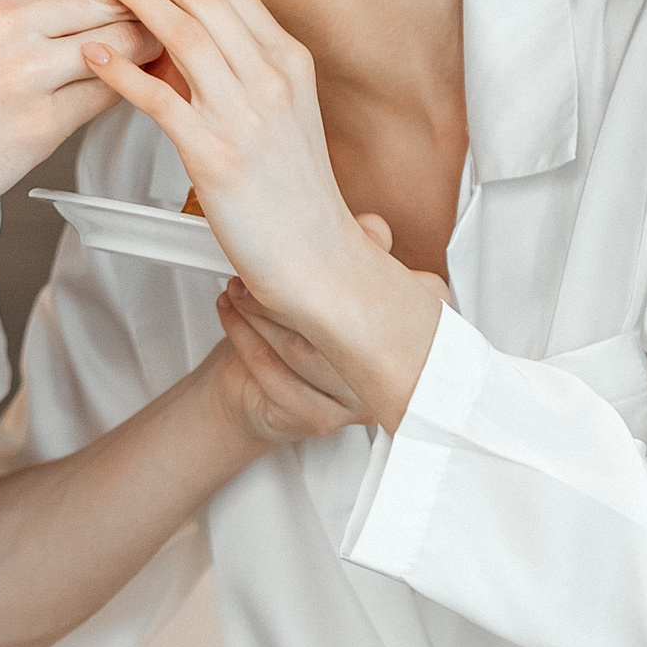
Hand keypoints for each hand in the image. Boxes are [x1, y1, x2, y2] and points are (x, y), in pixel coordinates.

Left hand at [79, 0, 444, 429]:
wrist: (318, 260)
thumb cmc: (292, 194)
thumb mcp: (283, 115)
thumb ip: (245, 71)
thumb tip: (190, 38)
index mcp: (289, 61)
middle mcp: (272, 77)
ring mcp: (246, 114)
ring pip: (183, 33)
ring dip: (134, 0)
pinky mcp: (217, 156)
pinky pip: (160, 99)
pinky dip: (122, 71)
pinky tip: (94, 56)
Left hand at [206, 216, 455, 444]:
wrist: (253, 393)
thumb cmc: (300, 331)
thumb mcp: (331, 278)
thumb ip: (359, 247)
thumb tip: (372, 229)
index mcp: (414, 331)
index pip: (414, 293)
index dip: (367, 260)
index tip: (324, 241)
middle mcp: (394, 370)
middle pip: (347, 323)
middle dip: (294, 287)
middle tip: (260, 264)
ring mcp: (359, 399)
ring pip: (306, 350)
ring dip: (262, 312)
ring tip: (239, 286)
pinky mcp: (321, 417)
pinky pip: (277, 376)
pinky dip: (244, 338)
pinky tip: (232, 313)